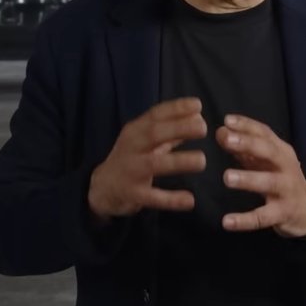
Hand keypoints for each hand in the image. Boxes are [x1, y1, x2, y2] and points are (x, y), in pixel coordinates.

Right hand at [88, 97, 206, 221]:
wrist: (102, 187)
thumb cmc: (131, 158)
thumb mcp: (146, 141)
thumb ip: (171, 131)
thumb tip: (198, 118)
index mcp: (136, 130)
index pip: (155, 114)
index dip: (176, 108)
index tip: (198, 105)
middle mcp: (132, 147)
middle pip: (154, 134)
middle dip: (178, 128)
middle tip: (203, 128)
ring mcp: (131, 170)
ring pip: (154, 164)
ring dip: (178, 161)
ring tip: (201, 161)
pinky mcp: (132, 194)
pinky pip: (152, 197)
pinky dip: (171, 199)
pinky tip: (189, 200)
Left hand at [215, 114, 305, 237]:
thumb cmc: (280, 179)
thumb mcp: (265, 161)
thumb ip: (244, 148)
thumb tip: (221, 132)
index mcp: (281, 151)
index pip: (264, 133)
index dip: (246, 125)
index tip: (227, 120)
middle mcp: (286, 167)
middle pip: (269, 152)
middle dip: (248, 144)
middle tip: (227, 139)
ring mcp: (286, 190)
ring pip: (268, 182)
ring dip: (248, 179)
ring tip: (227, 177)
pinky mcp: (282, 213)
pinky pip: (262, 217)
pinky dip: (245, 220)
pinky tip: (227, 222)